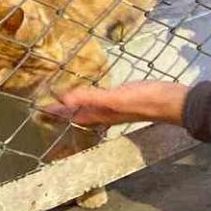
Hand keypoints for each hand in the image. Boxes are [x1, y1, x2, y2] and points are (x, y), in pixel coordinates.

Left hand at [41, 81, 188, 128]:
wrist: (171, 102)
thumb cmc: (145, 100)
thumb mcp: (116, 98)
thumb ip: (91, 98)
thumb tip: (64, 99)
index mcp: (100, 114)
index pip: (71, 115)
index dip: (55, 113)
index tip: (38, 110)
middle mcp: (104, 113)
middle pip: (77, 115)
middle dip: (62, 113)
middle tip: (45, 108)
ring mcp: (114, 108)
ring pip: (88, 110)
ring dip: (74, 107)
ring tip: (63, 102)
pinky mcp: (123, 100)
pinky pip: (100, 101)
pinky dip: (91, 99)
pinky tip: (94, 95)